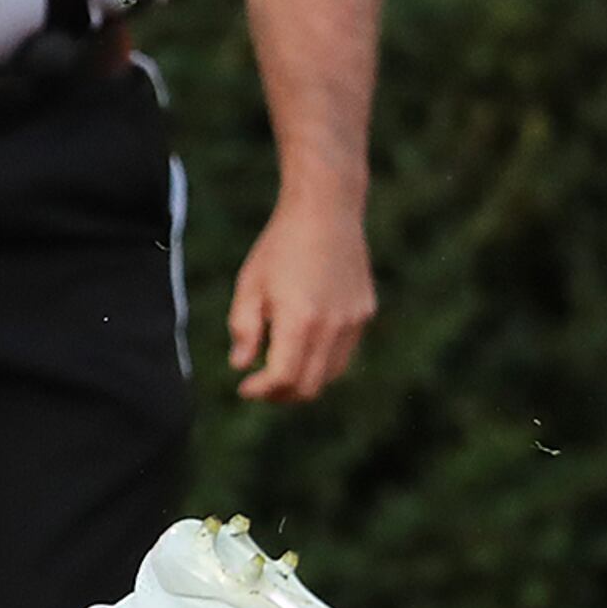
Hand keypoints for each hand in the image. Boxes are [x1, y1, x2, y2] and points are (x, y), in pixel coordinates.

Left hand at [226, 195, 373, 402]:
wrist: (326, 212)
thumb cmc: (279, 247)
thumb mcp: (249, 286)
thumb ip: (244, 329)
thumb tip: (241, 365)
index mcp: (300, 320)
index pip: (285, 378)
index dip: (262, 391)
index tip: (244, 388)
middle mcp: (333, 326)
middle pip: (311, 386)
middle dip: (282, 394)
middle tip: (260, 388)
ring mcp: (354, 320)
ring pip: (331, 374)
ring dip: (304, 380)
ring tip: (278, 371)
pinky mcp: (365, 312)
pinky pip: (345, 352)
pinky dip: (322, 360)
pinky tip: (301, 346)